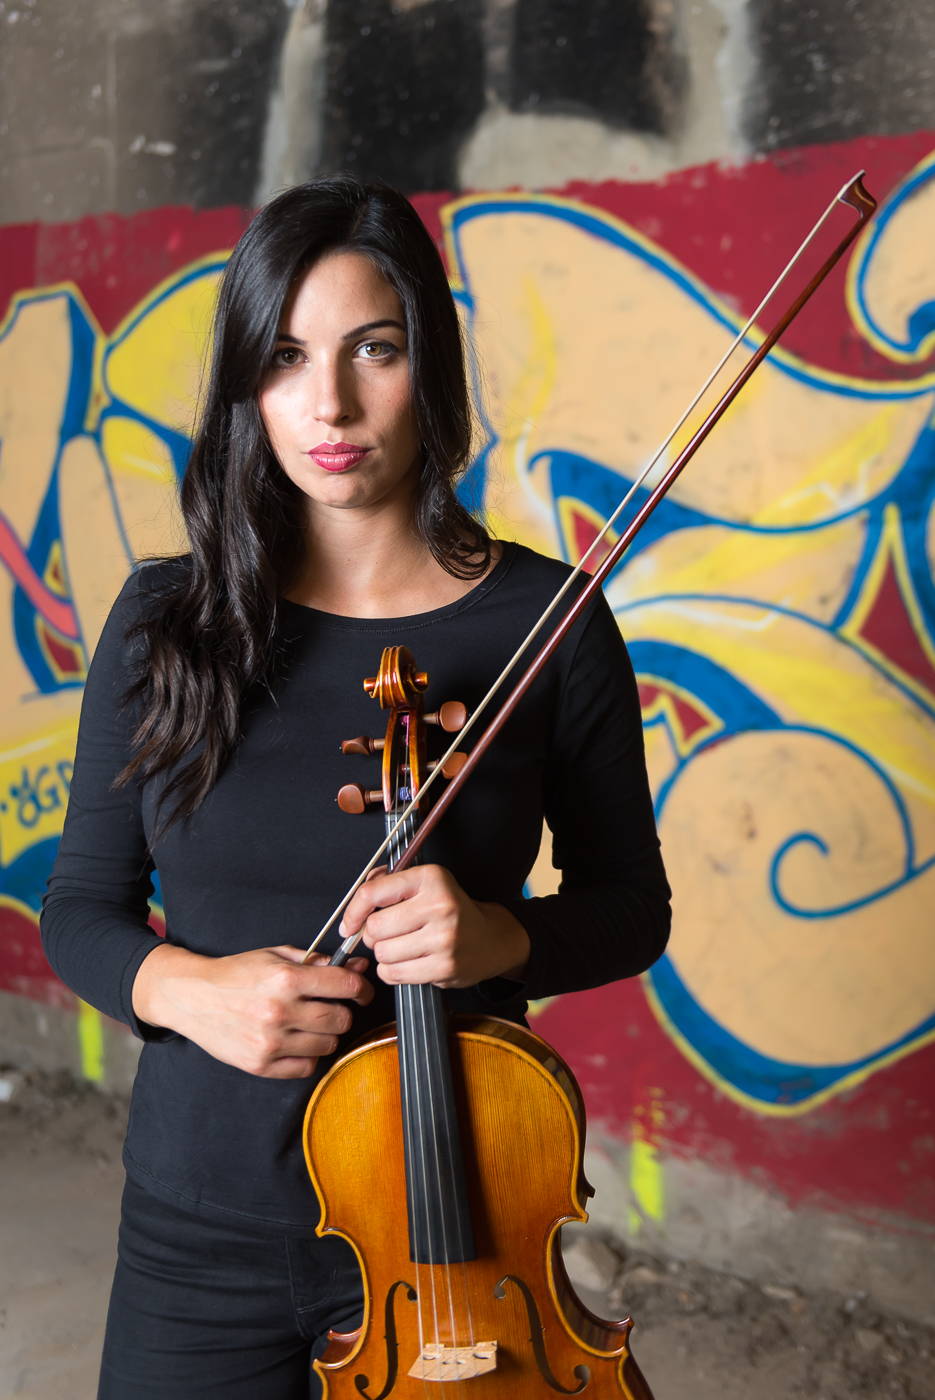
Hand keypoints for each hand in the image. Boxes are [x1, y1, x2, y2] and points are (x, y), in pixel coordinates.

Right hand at [131, 943, 373, 1078]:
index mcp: (285, 979)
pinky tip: (296, 1041)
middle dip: (343, 1012)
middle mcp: (279, 1011)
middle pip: (340, 1019)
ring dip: (326, 1035)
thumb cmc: (235, 974)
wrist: (192, 996)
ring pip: (327, 1045)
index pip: (344, 986)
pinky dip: (308, 1056)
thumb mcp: (276, 955)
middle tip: (331, 1007)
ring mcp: (269, 1041)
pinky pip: (306, 1067)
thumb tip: (356, 968)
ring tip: (310, 1024)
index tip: (362, 992)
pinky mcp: (260, 1064)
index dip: (361, 988)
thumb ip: (316, 962)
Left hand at [339, 864, 529, 989]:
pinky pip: (394, 974)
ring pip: (383, 953)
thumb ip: (387, 884)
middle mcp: (439, 905)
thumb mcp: (425, 884)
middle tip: (390, 934)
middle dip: (374, 935)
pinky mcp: (444, 966)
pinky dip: (393, 972)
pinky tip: (409, 962)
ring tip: (404, 948)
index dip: (353, 912)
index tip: (350, 924)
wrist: (491, 938)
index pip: (373, 893)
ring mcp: (443, 938)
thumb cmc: (451, 910)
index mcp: (430, 878)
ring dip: (385, 955)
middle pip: (375, 928)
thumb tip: (355, 905)